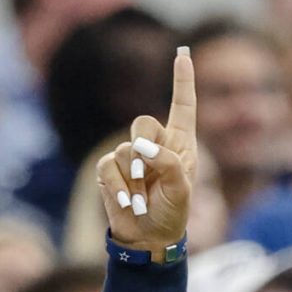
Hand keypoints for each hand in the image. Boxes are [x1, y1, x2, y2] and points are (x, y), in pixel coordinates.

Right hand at [96, 48, 199, 253]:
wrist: (148, 238)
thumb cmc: (172, 213)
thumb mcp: (181, 190)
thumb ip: (168, 163)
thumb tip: (141, 147)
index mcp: (180, 143)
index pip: (183, 105)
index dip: (182, 80)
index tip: (183, 53)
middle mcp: (156, 144)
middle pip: (143, 123)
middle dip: (144, 147)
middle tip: (149, 174)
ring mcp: (131, 156)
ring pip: (125, 150)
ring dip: (135, 180)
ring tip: (143, 200)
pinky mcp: (110, 170)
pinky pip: (109, 166)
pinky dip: (118, 187)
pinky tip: (127, 203)